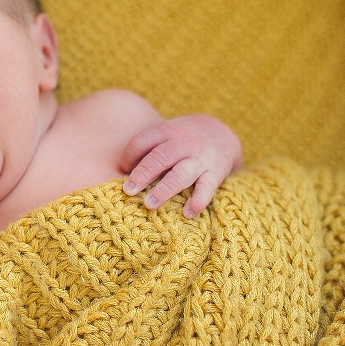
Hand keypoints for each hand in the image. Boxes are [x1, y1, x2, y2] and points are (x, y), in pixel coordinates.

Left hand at [120, 114, 241, 217]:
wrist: (223, 133)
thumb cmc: (183, 139)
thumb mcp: (166, 134)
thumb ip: (147, 149)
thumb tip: (122, 170)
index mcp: (167, 132)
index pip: (143, 141)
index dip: (130, 154)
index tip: (122, 169)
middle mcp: (183, 144)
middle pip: (160, 158)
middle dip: (143, 174)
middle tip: (128, 190)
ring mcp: (200, 158)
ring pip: (181, 174)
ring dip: (164, 190)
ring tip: (149, 204)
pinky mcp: (216, 172)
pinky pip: (208, 187)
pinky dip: (199, 200)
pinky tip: (188, 213)